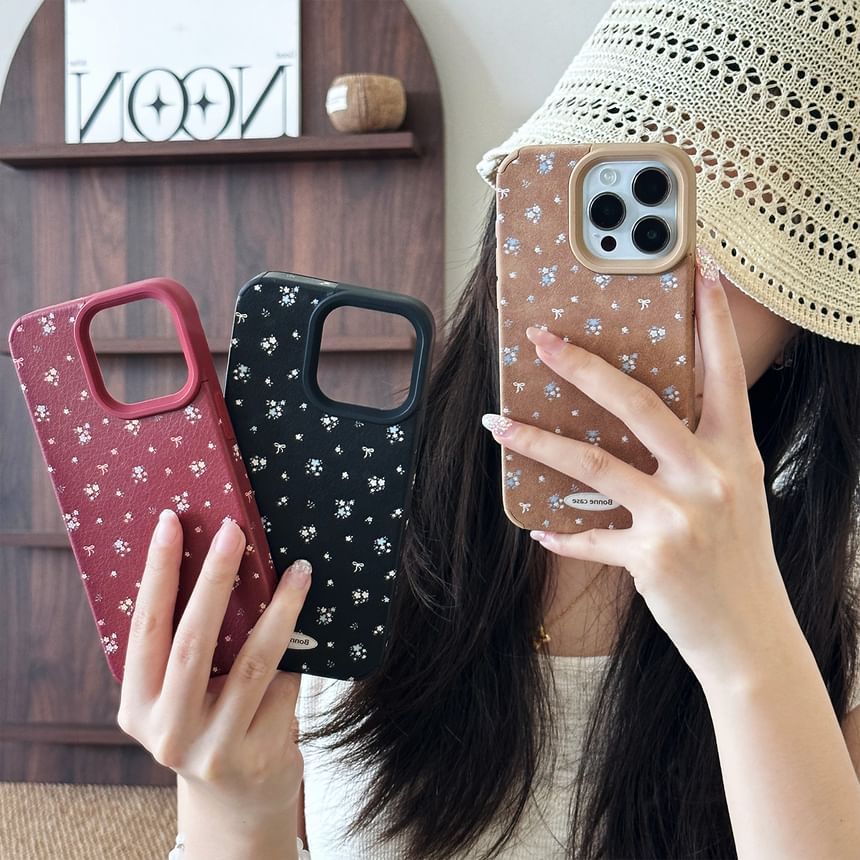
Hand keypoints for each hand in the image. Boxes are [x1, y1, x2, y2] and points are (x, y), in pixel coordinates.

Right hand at [117, 509, 311, 855]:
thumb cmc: (209, 725)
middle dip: (215, 578)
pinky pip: (285, 684)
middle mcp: (167, 731)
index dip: (158, 572)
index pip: (144, 626)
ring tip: (299, 569)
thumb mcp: (181, 695)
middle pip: (193, 639)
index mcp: (137, 706)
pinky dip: (298, 649)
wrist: (238, 800)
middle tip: (234, 530)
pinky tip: (314, 621)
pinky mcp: (259, 753)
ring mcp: (214, 747)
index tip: (171, 522)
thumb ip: (188, 647)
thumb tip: (222, 559)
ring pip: (252, 661)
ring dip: (279, 608)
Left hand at [482, 263, 797, 687]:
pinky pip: (589, 538)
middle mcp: (710, 478)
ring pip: (594, 463)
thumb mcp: (735, 495)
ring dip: (537, 441)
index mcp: (735, 453)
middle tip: (541, 340)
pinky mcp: (652, 557)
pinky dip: (561, 534)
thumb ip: (696, 455)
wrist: (752, 637)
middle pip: (638, 404)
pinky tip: (538, 529)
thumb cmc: (740, 561)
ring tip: (497, 424)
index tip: (699, 268)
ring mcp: (681, 517)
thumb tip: (638, 422)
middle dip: (583, 366)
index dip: (713, 319)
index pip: (725, 373)